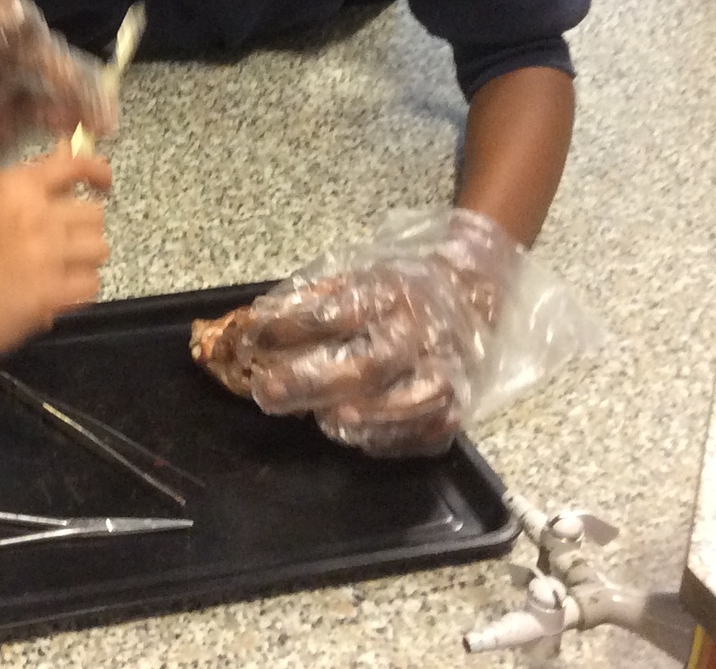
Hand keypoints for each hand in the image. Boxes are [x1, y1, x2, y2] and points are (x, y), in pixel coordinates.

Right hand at [0, 142, 111, 398]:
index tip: (103, 183)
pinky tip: (50, 296)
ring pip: (100, 249)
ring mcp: (45, 254)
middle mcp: (34, 214)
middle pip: (93, 214)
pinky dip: (77, 292)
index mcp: (12, 187)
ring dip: (82, 262)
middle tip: (57, 248)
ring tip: (54, 273)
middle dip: (81, 231)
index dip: (96, 172)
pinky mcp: (51, 294)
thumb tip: (64, 155)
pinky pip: (91, 285)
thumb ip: (26, 190)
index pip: (73, 166)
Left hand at [213, 211, 515, 456]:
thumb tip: (250, 327)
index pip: (335, 310)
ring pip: (412, 400)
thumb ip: (306, 301)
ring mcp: (445, 369)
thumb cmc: (393, 290)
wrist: (467, 291)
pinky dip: (393, 438)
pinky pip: (432, 431)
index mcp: (386, 291)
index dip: (289, 327)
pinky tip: (357, 436)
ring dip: (365, 416)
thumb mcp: (352, 276)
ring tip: (323, 421)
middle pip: (370, 363)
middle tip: (267, 392)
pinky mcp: (459, 404)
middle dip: (313, 381)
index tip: (248, 340)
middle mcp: (419, 331)